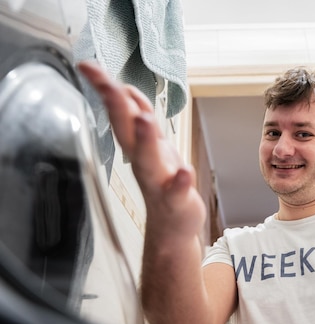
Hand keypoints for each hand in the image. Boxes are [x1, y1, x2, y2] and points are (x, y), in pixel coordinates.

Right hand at [77, 61, 205, 237]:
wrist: (171, 227)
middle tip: (111, 86)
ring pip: (148, 160)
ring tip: (144, 120)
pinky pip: (177, 191)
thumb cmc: (162, 183)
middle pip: (128, 132)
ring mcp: (159, 182)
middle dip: (119, 108)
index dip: (105, 88)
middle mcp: (144, 162)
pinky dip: (180, 181)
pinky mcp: (177, 200)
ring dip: (146, 140)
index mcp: (138, 146)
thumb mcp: (152, 145)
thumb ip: (139, 117)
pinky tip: (185, 171)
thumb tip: (126, 90)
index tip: (87, 65)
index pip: (120, 112)